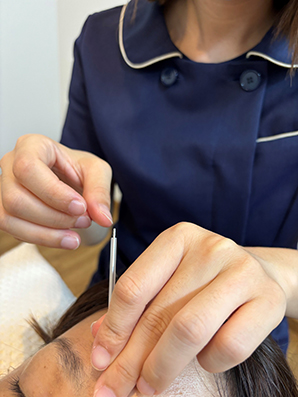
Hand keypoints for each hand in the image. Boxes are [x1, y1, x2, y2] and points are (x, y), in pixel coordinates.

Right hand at [0, 134, 112, 247]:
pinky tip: (62, 238)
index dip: (53, 193)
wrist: (69, 180)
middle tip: (83, 220)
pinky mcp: (4, 211)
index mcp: (32, 146)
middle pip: (16, 198)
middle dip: (54, 217)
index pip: (28, 168)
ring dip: (47, 233)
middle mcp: (10, 165)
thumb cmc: (76, 169)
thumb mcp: (96, 171)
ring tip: (74, 234)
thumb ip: (100, 192)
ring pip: (10, 218)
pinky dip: (41, 239)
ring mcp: (3, 189)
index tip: (79, 206)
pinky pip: (14, 231)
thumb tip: (103, 217)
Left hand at [91, 222, 288, 396]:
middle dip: (130, 360)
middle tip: (113, 388)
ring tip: (148, 386)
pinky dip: (208, 363)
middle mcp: (210, 249)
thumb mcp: (169, 279)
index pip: (134, 287)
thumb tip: (99, 339)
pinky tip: (202, 361)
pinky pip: (228, 346)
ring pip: (190, 331)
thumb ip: (137, 303)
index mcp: (178, 238)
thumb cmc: (204, 279)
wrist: (259, 273)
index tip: (100, 359)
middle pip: (158, 314)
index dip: (113, 328)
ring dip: (162, 367)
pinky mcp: (268, 299)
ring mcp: (242, 272)